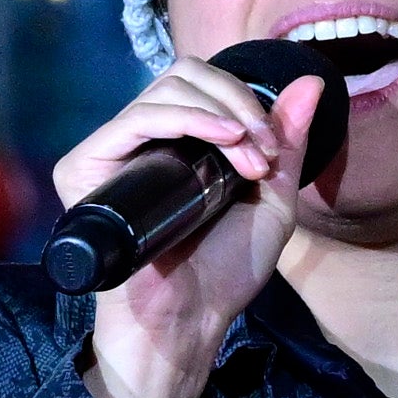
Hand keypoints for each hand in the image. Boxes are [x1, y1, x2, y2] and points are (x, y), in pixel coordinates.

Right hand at [52, 60, 335, 397]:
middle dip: (237, 103)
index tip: (273, 151)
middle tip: (263, 154)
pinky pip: (135, 119)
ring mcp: (111, 151)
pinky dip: (184, 117)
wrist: (188, 322)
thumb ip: (289, 142)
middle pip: (184, 75)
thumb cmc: (225, 272)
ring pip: (164, 90)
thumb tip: (311, 79)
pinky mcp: (86, 168)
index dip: (245, 100)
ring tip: (248, 162)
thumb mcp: (273, 200)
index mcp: (177, 141)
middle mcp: (141, 140)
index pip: (204, 84)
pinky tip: (220, 138)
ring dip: (220, 114)